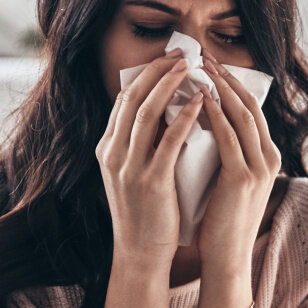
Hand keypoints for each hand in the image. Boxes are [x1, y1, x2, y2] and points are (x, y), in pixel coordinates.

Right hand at [95, 48, 206, 267]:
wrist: (140, 254)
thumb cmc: (144, 215)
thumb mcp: (132, 174)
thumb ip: (141, 146)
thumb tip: (165, 114)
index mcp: (106, 149)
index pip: (123, 100)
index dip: (145, 75)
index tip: (167, 59)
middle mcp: (112, 154)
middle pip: (132, 98)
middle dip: (157, 71)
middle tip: (181, 54)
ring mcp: (129, 167)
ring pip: (147, 112)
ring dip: (171, 84)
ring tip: (192, 68)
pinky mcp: (150, 181)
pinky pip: (168, 140)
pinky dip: (185, 116)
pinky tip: (201, 102)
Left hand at [195, 53, 280, 274]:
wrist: (226, 258)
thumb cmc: (220, 221)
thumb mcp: (228, 180)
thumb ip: (226, 153)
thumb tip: (203, 123)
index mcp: (268, 157)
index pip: (252, 110)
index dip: (232, 84)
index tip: (210, 64)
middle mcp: (269, 159)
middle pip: (250, 106)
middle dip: (226, 78)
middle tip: (204, 55)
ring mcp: (260, 168)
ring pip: (242, 116)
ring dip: (220, 88)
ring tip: (199, 68)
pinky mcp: (242, 179)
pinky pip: (228, 138)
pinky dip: (215, 115)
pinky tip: (199, 99)